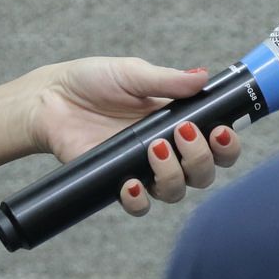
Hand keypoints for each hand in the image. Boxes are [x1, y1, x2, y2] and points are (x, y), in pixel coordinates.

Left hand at [27, 58, 242, 215]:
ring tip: (154, 148)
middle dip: (201, 159)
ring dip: (172, 175)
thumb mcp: (132, 73)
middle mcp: (166, 150)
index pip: (217, 143)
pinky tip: (130, 183)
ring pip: (176, 191)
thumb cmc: (93, 80)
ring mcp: (142, 169)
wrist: (50, 98)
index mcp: (177, 121)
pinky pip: (138, 205)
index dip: (227, 145)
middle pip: (203, 173)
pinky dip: (139, 199)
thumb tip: (203, 77)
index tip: (220, 132)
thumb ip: (167, 80)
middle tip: (183, 135)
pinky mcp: (116, 183)